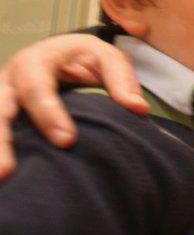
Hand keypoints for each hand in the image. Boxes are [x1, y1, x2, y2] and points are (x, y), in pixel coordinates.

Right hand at [0, 34, 147, 179]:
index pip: (36, 88)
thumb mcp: (106, 57)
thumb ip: (121, 79)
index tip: (66, 141)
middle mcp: (9, 81)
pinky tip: (4, 182)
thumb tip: (138, 109)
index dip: (48, 114)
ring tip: (1, 181)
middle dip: (1, 141)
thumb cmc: (84, 57)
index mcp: (35, 62)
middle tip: (6, 172)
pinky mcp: (2, 116)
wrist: (62, 53)